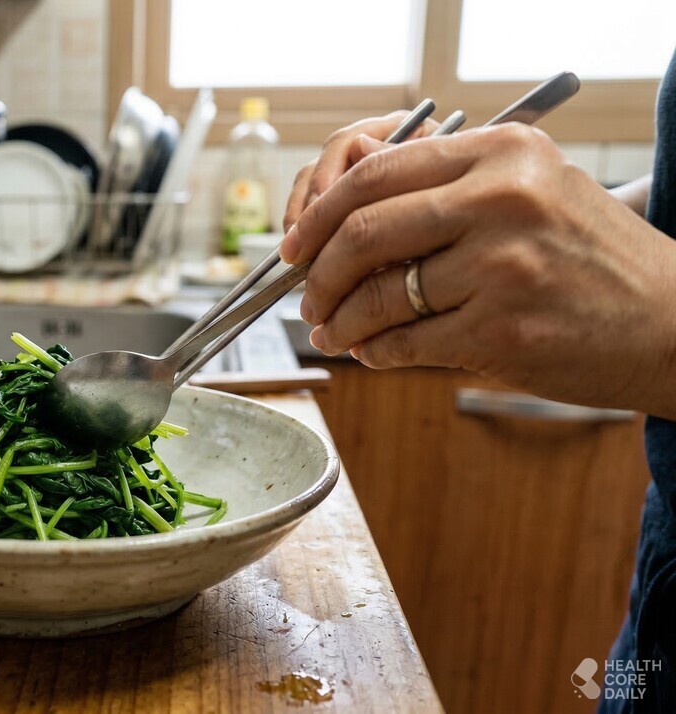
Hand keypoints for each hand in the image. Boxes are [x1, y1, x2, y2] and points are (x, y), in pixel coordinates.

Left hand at [280, 123, 675, 417]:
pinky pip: (404, 342)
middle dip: (317, 273)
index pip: (374, 172)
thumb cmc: (592, 260)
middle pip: (363, 232)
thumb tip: (344, 198)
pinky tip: (373, 351)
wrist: (675, 323)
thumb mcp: (532, 191)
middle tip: (306, 297)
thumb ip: (446, 189)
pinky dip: (374, 351)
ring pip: (378, 295)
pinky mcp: (501, 332)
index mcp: (503, 153)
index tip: (296, 244)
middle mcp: (502, 200)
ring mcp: (502, 268)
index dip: (319, 214)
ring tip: (332, 331)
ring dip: (340, 320)